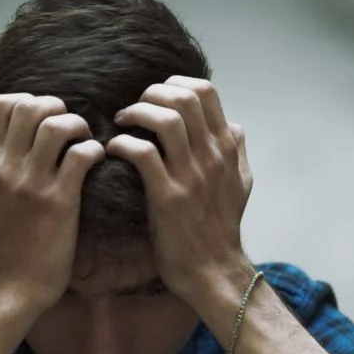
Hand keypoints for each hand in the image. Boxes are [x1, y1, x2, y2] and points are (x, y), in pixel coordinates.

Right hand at [0, 93, 104, 315]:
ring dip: (77, 125)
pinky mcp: (59, 202)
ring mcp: (31, 184)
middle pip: (30, 107)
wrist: (13, 287)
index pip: (1, 105)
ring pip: (56, 126)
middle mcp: (4, 168)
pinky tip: (96, 160)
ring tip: (84, 140)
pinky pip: (80, 156)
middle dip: (56, 107)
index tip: (43, 117)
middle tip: (69, 125)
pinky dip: (93, 150)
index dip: (27, 100)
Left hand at [106, 76, 253, 301]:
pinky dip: (122, 144)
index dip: (174, 84)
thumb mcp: (242, 184)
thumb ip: (237, 150)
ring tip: (121, 124)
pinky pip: (142, 154)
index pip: (205, 91)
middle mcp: (212, 157)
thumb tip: (230, 124)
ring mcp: (191, 176)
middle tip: (133, 110)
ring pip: (164, 119)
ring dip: (136, 113)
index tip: (155, 97)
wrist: (213, 270)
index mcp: (227, 149)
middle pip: (183, 98)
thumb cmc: (221, 228)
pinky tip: (112, 151)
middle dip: (150, 94)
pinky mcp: (168, 197)